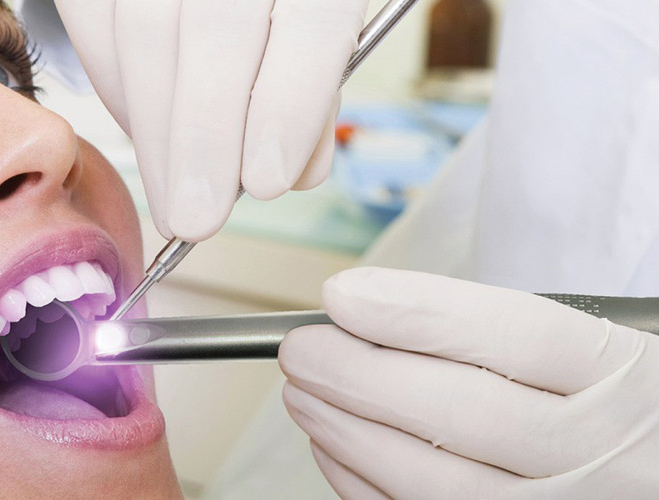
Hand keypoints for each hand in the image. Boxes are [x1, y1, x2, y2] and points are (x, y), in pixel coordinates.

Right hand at [54, 0, 368, 240]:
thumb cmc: (287, 1)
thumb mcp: (329, 23)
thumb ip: (314, 93)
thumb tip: (288, 174)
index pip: (311, 22)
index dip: (289, 107)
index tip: (268, 182)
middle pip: (215, 31)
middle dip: (204, 139)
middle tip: (197, 218)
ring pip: (143, 32)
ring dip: (155, 134)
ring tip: (172, 200)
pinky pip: (96, 22)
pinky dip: (117, 91)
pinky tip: (145, 135)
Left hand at [280, 267, 658, 498]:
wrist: (651, 465)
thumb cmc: (610, 398)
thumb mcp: (590, 348)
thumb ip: (499, 332)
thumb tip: (373, 310)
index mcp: (627, 377)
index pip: (517, 335)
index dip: (417, 312)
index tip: (344, 295)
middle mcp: (603, 452)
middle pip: (466, 411)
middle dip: (362, 376)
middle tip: (303, 349)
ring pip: (442, 482)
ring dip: (353, 434)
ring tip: (304, 393)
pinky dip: (368, 487)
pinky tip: (334, 448)